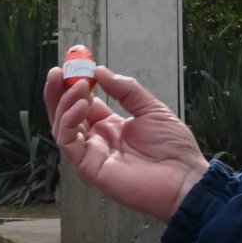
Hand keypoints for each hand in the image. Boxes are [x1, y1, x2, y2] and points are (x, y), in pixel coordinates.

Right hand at [45, 65, 208, 223]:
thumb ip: (126, 90)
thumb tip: (100, 71)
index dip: (76, 84)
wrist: (184, 178)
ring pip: (62, 126)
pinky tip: (82, 105)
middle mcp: (97, 139)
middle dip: (58, 92)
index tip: (74, 64)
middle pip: (66, 114)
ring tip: (78, 86)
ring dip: (64, 103)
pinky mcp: (89, 167)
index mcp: (110, 126)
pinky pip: (68, 143)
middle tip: (57, 71)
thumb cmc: (174, 148)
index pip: (83, 103)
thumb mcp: (151, 109)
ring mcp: (92, 154)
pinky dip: (68, 122)